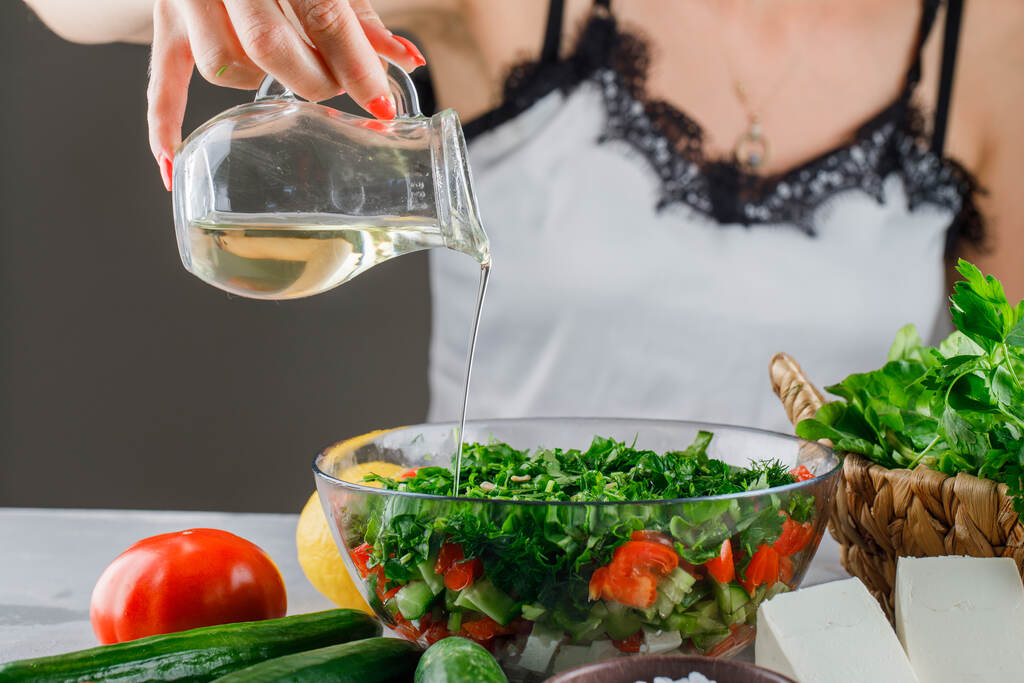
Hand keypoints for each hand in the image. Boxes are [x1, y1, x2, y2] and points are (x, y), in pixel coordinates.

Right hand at [148, 0, 425, 189]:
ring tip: (289, 74)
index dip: (356, 64)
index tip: (382, 103)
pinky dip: (164, 125)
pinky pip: (161, 82)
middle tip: (336, 87)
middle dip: (313, 79)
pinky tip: (172, 164)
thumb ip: (361, 18)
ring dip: (261, 85)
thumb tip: (408, 61)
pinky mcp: (165, 24)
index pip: (323, 16)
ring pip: (223, 65)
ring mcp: (187, 0)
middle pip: (269, 46)